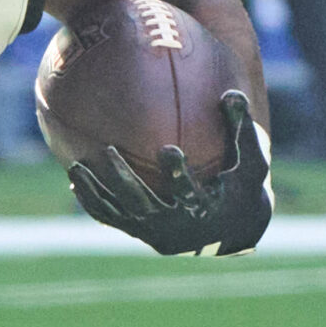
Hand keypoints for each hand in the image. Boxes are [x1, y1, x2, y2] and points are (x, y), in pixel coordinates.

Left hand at [66, 91, 272, 256]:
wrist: (229, 229)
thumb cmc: (240, 185)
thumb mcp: (250, 160)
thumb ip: (241, 128)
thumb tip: (231, 93)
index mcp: (205, 209)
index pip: (188, 194)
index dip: (176, 174)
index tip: (167, 149)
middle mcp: (176, 226)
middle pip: (146, 205)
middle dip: (126, 180)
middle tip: (108, 150)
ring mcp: (155, 232)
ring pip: (121, 214)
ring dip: (98, 192)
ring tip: (76, 165)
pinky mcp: (140, 233)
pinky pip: (111, 219)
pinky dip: (92, 202)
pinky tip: (75, 180)